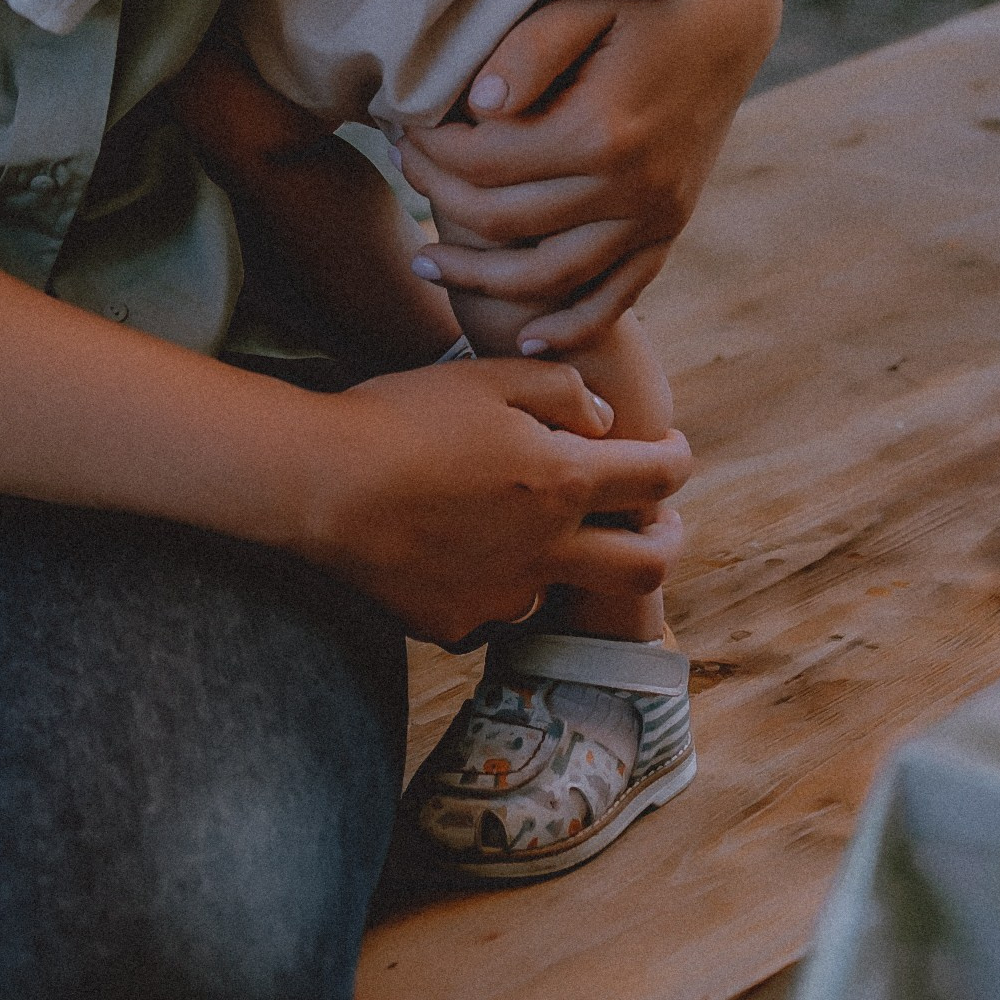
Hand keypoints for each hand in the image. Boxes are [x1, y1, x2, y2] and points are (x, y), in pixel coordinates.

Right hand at [298, 357, 689, 644]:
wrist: (321, 482)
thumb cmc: (406, 413)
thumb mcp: (489, 375)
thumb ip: (563, 392)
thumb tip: (606, 424)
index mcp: (564, 480)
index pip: (659, 478)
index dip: (678, 460)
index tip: (672, 450)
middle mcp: (549, 549)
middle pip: (646, 567)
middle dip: (667, 541)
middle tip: (659, 521)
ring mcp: (505, 595)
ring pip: (563, 588)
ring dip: (566, 560)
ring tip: (529, 524)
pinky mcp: (458, 624)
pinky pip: (496, 609)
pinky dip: (496, 582)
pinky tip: (461, 548)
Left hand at [394, 0, 781, 350]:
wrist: (730, 13)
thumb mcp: (585, 0)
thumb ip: (529, 50)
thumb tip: (479, 107)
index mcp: (601, 131)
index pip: (484, 160)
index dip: (429, 148)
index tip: (397, 126)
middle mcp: (630, 187)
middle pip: (504, 220)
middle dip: (437, 195)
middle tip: (397, 167)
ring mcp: (655, 216)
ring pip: (550, 277)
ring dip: (480, 279)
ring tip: (425, 263)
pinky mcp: (670, 228)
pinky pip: (618, 296)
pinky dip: (570, 324)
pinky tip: (525, 340)